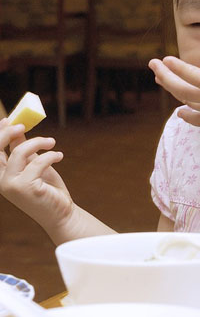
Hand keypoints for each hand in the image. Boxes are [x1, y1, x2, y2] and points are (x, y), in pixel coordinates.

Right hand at [0, 118, 71, 232]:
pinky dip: (51, 155)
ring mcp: (11, 186)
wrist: (61, 212)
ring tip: (52, 142)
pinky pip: (38, 162)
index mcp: (2, 175)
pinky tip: (59, 155)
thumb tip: (18, 129)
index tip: (9, 119)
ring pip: (19, 152)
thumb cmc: (47, 188)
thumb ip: (23, 149)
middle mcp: (2, 181)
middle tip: (24, 125)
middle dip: (8, 133)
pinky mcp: (25, 188)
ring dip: (38, 142)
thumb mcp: (34, 164)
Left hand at [149, 46, 199, 155]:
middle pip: (185, 90)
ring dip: (172, 89)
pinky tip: (180, 113)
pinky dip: (187, 115)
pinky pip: (198, 119)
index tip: (166, 60)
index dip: (182, 69)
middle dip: (167, 77)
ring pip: (187, 102)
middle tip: (152, 64)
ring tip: (159, 78)